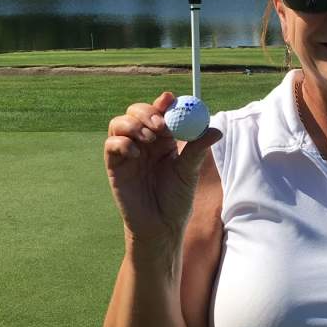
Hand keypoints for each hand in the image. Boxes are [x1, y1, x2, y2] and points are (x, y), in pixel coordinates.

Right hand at [104, 92, 219, 244]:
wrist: (160, 226)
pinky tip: (135, 155)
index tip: (170, 99)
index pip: (160, 112)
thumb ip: (197, 150)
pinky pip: (111, 144)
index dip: (163, 103)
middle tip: (160, 123)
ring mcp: (127, 151)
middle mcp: (144, 141)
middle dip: (147, 112)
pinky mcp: (114, 165)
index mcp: (164, 139)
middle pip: (137, 111)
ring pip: (120, 123)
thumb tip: (215, 130)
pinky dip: (122, 143)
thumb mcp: (189, 172)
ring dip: (133, 124)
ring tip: (148, 139)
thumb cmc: (176, 199)